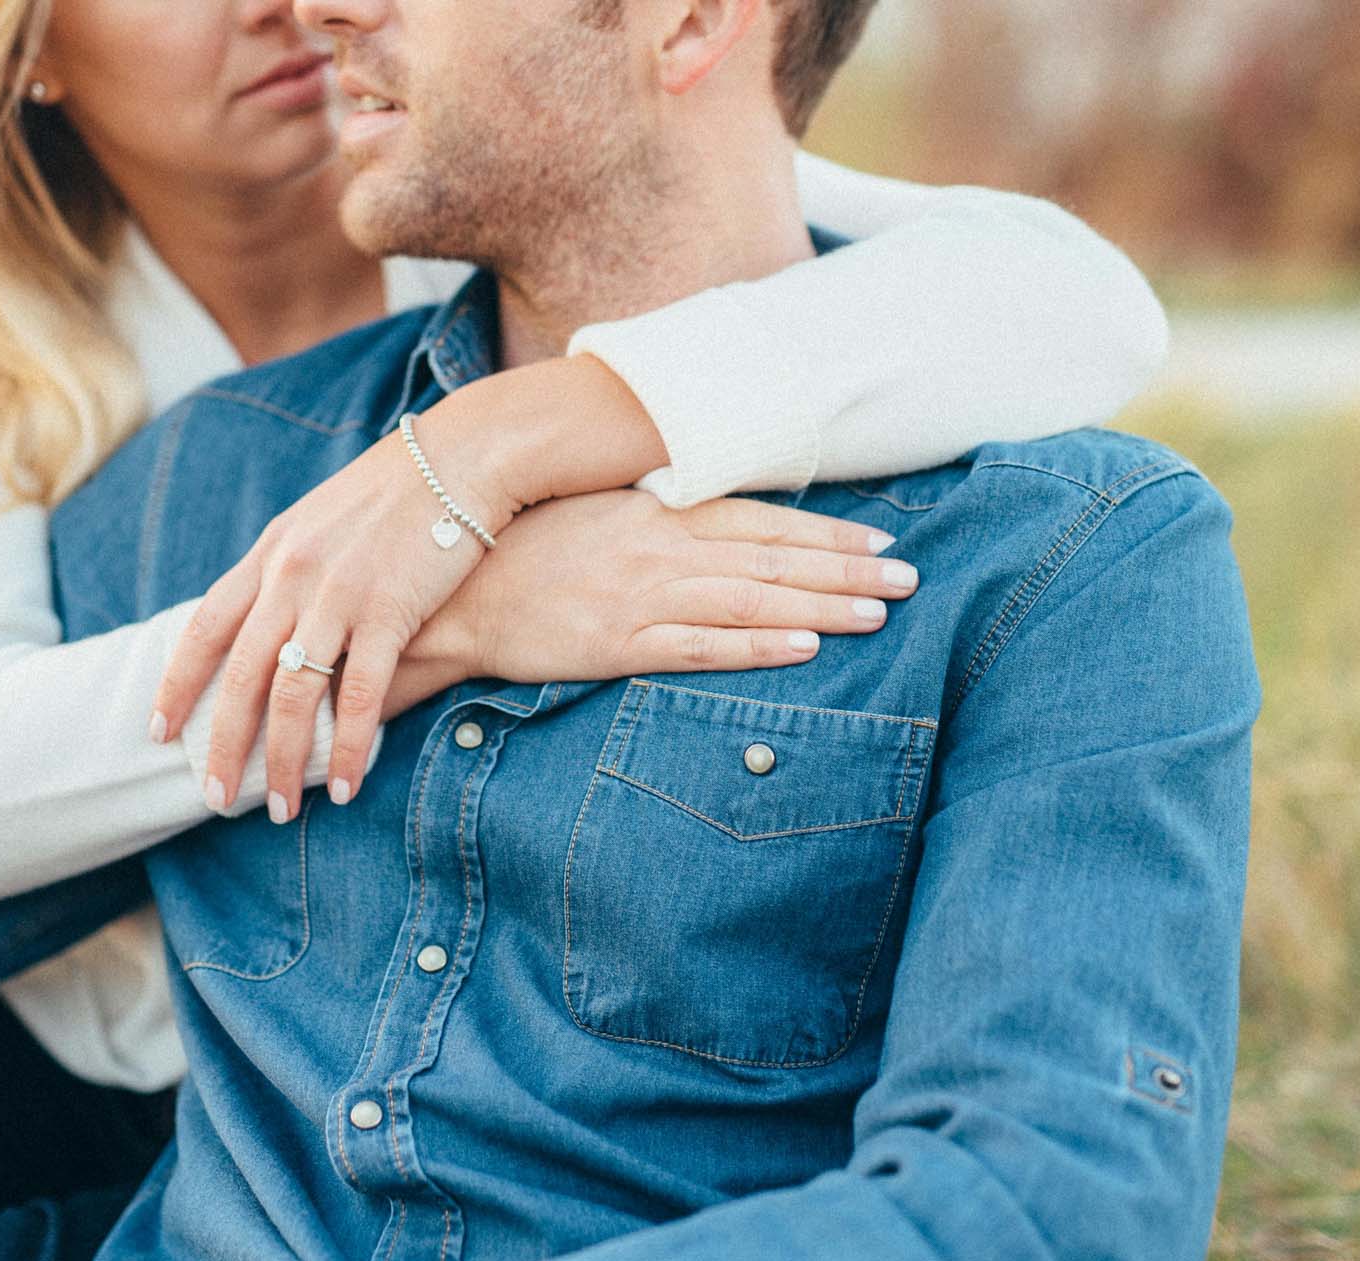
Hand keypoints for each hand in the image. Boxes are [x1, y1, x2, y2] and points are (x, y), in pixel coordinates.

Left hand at [150, 356, 668, 824]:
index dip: (177, 684)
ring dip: (283, 761)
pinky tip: (345, 786)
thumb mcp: (322, 519)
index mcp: (270, 554)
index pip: (205, 629)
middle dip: (222, 745)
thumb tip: (268, 617)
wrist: (463, 457)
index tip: (158, 730)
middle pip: (240, 677)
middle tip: (212, 796)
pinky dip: (347, 747)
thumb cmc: (398, 493)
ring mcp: (338, 594)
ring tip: (280, 810)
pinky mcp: (390, 611)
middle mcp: (292, 576)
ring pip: (293, 696)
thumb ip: (289, 568)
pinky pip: (358, 696)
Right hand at [390, 490, 916, 710]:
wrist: (449, 591)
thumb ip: (656, 513)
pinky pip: (700, 648)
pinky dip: (756, 647)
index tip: (880, 541)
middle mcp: (658, 548)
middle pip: (771, 559)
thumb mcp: (593, 512)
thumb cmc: (520, 548)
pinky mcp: (617, 648)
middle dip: (846, 570)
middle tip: (910, 579)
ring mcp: (639, 598)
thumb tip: (713, 513)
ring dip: (821, 606)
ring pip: (750, 601)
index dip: (824, 531)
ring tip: (880, 614)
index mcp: (655, 512)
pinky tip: (805, 649)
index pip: (760, 519)